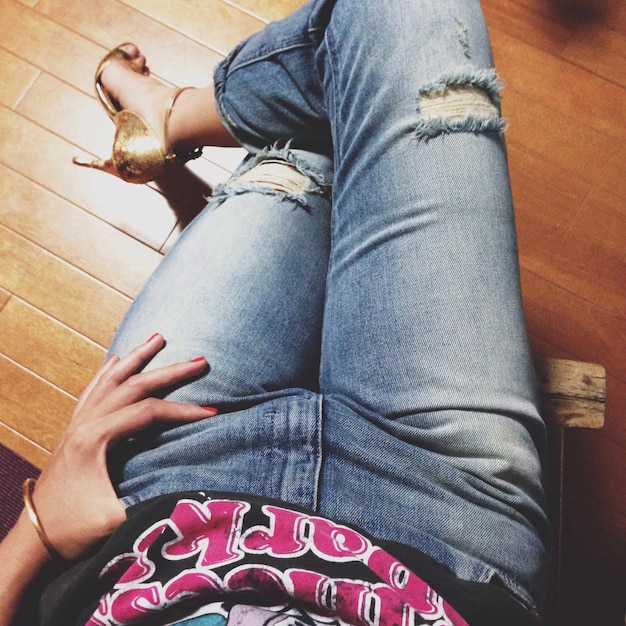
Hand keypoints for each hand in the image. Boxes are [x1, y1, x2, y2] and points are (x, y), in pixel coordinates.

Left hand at [29, 333, 216, 560]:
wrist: (33, 539)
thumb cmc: (71, 531)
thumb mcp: (113, 521)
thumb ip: (150, 502)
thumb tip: (189, 490)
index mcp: (95, 438)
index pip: (149, 412)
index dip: (183, 411)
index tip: (213, 412)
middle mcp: (86, 422)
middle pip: (134, 385)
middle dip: (171, 371)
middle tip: (201, 359)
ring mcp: (78, 423)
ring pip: (112, 378)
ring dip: (138, 357)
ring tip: (159, 337)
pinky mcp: (75, 429)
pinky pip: (95, 388)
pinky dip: (110, 370)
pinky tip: (118, 358)